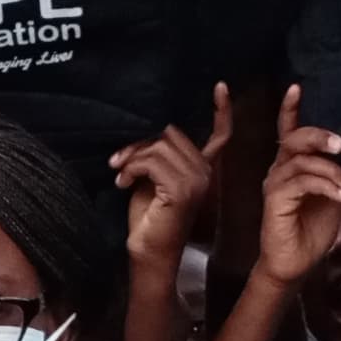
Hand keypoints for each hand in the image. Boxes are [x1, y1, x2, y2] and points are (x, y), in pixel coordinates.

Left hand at [112, 85, 227, 273]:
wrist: (148, 253)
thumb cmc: (148, 218)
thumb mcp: (152, 178)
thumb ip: (156, 155)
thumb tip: (146, 131)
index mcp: (202, 168)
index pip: (221, 135)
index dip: (222, 110)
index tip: (221, 86)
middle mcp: (205, 172)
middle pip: (171, 134)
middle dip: (140, 143)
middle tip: (119, 162)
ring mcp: (197, 181)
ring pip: (159, 145)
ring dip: (132, 157)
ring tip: (120, 174)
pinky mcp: (182, 190)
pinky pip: (152, 161)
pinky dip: (131, 168)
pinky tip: (123, 183)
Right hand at [250, 88, 340, 293]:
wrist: (295, 264)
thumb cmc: (313, 230)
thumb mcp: (334, 197)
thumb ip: (340, 176)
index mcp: (291, 166)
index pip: (287, 131)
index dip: (290, 109)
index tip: (297, 87)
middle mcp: (279, 170)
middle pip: (292, 138)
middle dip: (318, 136)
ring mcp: (274, 185)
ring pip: (301, 161)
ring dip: (331, 170)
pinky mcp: (274, 201)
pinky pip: (301, 182)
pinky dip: (325, 186)